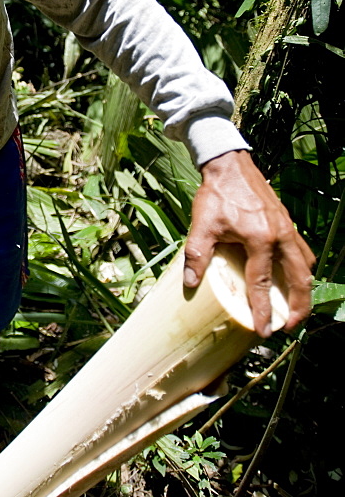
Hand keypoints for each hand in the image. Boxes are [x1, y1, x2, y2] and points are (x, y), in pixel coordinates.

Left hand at [184, 150, 314, 336]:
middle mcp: (280, 236)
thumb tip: (190, 283)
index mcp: (259, 238)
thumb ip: (197, 254)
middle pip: (299, 279)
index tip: (263, 331)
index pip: (262, 283)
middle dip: (298, 307)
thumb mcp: (202, 225)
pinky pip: (302, 252)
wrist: (230, 166)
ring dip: (303, 289)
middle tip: (289, 326)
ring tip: (295, 307)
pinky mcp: (287, 223)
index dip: (262, 310)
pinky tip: (294, 277)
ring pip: (305, 266)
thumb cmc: (216, 194)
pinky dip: (302, 269)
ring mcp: (287, 228)